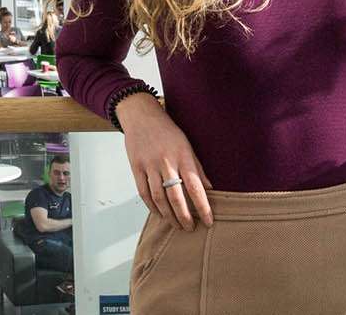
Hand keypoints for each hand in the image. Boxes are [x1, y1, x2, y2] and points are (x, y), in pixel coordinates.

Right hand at [116, 94, 212, 230]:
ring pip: (159, 198)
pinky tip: (159, 214)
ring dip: (168, 215)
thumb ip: (197, 168)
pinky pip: (144, 192)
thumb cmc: (168, 131)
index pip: (196, 187)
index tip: (209, 221)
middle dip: (184, 216)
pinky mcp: (136, 167)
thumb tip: (210, 189)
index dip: (203, 207)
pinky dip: (152, 206)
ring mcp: (149, 165)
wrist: (141, 116)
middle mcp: (166, 162)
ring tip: (176, 225)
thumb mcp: (187, 146)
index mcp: (183, 156)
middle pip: (176, 197)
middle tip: (190, 228)